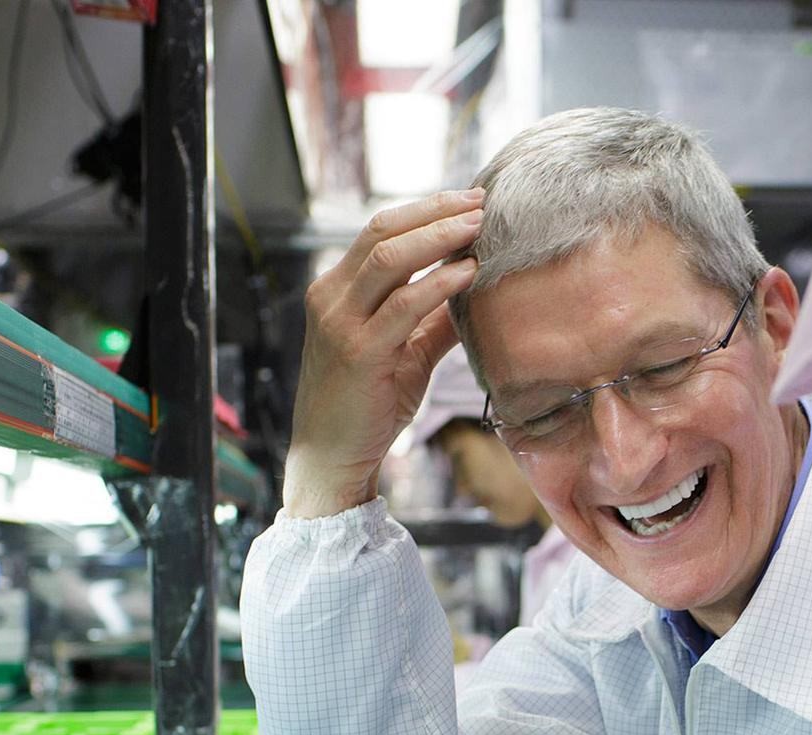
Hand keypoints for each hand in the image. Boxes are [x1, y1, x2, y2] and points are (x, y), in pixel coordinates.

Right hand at [285, 189, 483, 517]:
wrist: (332, 456)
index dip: (425, 210)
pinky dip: (439, 284)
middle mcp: (331, 297)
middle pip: (382, 230)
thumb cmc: (368, 405)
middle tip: (480, 201)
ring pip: (390, 258)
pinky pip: (404, 305)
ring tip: (478, 226)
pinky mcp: (360, 351)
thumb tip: (478, 289)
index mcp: (337, 290)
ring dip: (439, 236)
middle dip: (435, 211)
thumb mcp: (405, 352)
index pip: (380, 230)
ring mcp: (341, 322)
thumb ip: (435, 319)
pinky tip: (468, 273)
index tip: (468, 201)